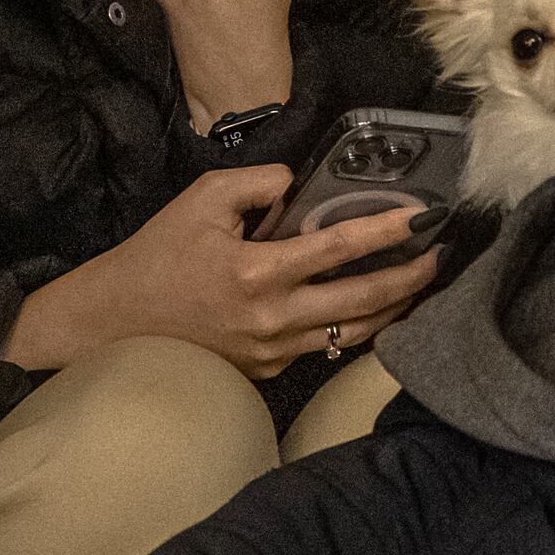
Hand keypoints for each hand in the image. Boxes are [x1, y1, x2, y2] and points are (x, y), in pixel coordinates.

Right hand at [0, 166, 435, 380]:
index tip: (425, 217)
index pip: (341, 246)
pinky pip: (320, 349)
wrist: (115, 324)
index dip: (389, 229)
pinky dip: (350, 328)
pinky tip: (369, 310)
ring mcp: (271, 352)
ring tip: (418, 286)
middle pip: (364, 301)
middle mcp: (272, 318)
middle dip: (411, 278)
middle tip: (440, 258)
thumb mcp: (200, 200)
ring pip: (351, 333)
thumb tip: (299, 182)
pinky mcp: (265, 373)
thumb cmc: (156, 257)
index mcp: (258, 271)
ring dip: (392, 309)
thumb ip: (256, 182)